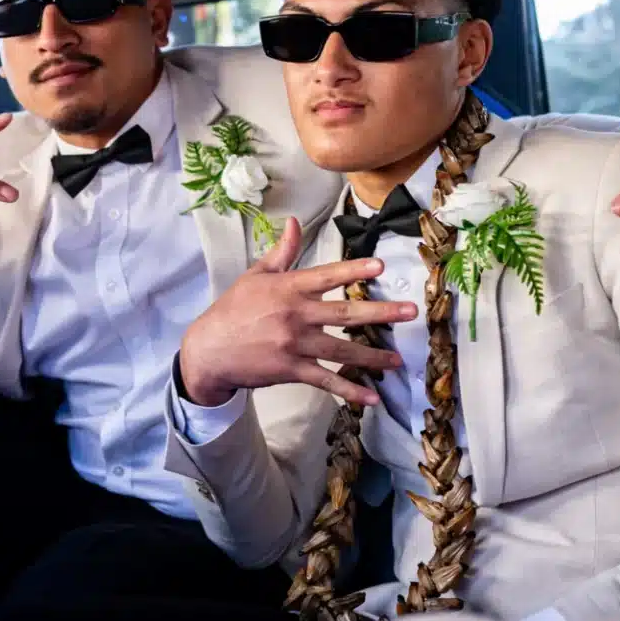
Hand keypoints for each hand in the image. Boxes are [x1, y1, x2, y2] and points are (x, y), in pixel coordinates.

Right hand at [179, 217, 414, 407]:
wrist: (209, 350)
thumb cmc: (233, 309)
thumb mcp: (255, 276)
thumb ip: (282, 252)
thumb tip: (294, 222)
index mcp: (288, 288)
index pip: (326, 276)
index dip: (353, 270)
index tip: (380, 266)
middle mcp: (295, 316)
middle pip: (344, 314)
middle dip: (380, 312)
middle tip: (410, 311)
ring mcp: (295, 345)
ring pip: (341, 350)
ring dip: (372, 356)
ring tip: (396, 359)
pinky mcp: (292, 370)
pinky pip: (326, 381)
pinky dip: (349, 391)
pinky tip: (371, 398)